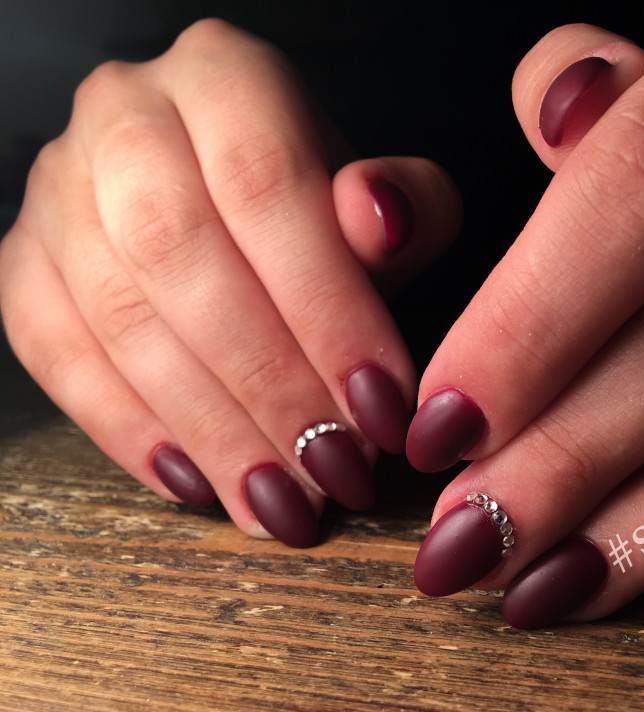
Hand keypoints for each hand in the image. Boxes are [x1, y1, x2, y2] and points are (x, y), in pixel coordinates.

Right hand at [0, 19, 460, 546]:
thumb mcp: (387, 199)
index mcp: (224, 77)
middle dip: (266, 382)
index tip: (382, 404)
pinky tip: (197, 481)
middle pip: (181, 256)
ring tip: (278, 500)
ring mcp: (59, 188)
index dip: (326, 307)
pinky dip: (128, 428)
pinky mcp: (23, 260)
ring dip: (206, 425)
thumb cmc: (322, 213)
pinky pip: (54, 352)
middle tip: (331, 469)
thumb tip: (377, 220)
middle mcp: (125, 115)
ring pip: (118, 315)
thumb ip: (403, 209)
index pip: (268, 186)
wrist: (233, 206)